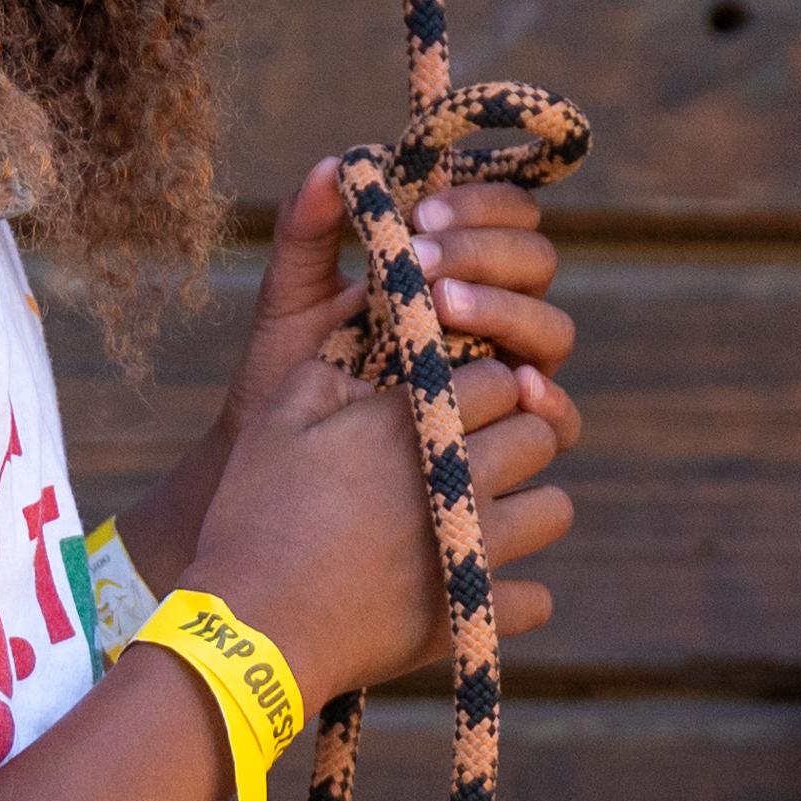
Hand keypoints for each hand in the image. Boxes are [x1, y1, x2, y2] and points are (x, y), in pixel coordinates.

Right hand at [182, 158, 582, 701]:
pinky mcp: (476, 622)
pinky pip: (536, 596)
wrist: (245, 631)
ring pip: (555, 507)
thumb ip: (320, 284)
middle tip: (458, 435)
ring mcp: (479, 555)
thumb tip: (344, 169)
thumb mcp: (283, 390)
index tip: (443, 380)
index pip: (503, 368)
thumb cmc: (258, 502)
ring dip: (523, 499)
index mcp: (425, 417)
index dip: (477, 368)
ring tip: (473, 498)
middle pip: (543, 428)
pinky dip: (508, 589)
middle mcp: (467, 479)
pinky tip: (466, 576)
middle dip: (509, 423)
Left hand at [231, 152, 575, 405]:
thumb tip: (334, 165)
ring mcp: (508, 370)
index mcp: (459, 265)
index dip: (477, 202)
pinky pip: (560, 420)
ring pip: (552, 327)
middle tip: (420, 259)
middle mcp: (497, 311)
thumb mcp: (292, 292)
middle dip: (482, 251)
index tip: (416, 214)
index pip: (505, 212)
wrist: (279, 456)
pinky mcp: (508, 432)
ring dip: (504, 308)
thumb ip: (308, 228)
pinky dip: (553, 401)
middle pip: (535, 260)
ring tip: (440, 306)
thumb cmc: (291, 366)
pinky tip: (519, 388)